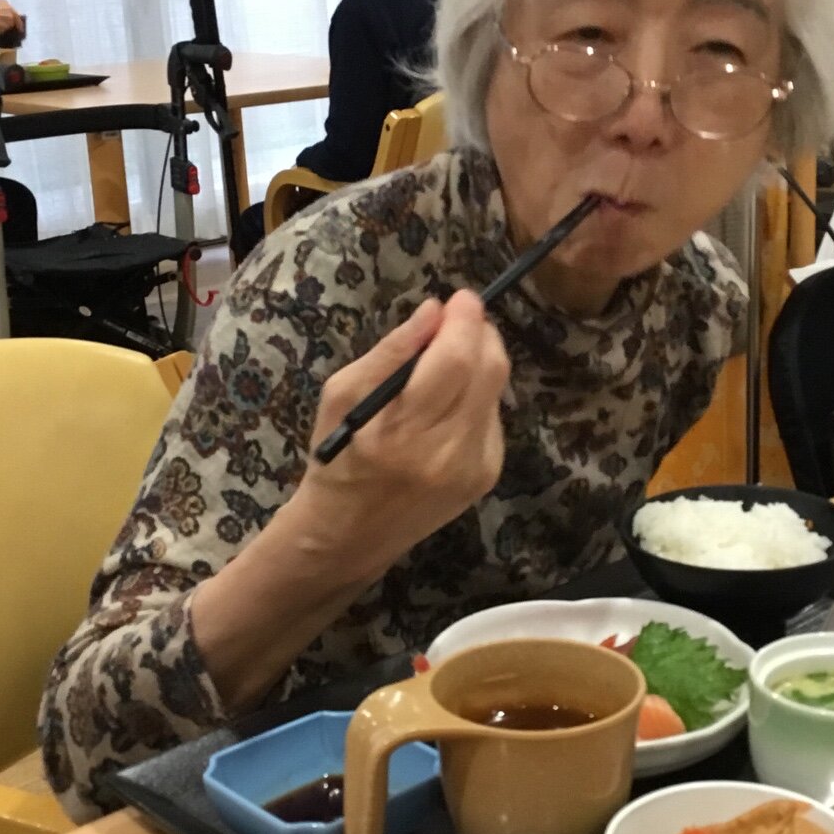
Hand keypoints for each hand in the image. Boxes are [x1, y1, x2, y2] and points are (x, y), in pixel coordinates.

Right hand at [293, 291, 510, 568]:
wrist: (350, 535)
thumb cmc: (337, 458)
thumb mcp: (343, 396)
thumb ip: (391, 353)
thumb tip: (433, 311)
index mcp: (405, 431)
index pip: (455, 360)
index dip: (465, 320)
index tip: (460, 298)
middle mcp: (450, 451)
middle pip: (490, 370)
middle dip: (479, 333)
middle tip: (458, 319)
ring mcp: (475, 468)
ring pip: (497, 391)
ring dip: (478, 363)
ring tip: (445, 363)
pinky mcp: (487, 476)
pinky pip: (493, 417)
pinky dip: (477, 396)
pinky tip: (449, 404)